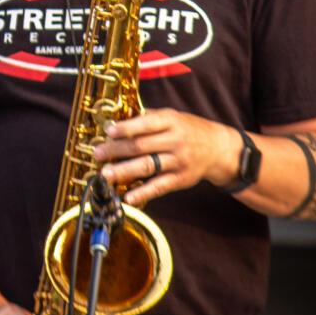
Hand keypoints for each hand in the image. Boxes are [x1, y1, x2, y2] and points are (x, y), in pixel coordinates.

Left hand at [92, 108, 238, 206]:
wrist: (218, 149)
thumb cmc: (188, 130)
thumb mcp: (172, 116)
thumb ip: (148, 119)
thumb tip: (118, 123)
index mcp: (171, 121)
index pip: (146, 123)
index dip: (126, 128)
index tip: (108, 131)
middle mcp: (175, 141)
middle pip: (141, 146)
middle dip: (116, 150)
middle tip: (97, 154)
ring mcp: (178, 161)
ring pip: (148, 166)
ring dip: (124, 171)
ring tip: (105, 174)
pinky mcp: (180, 179)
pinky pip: (159, 187)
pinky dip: (143, 193)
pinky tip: (128, 197)